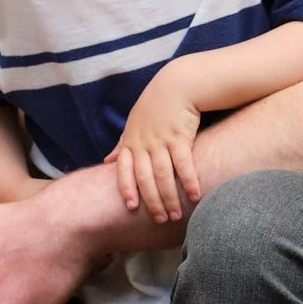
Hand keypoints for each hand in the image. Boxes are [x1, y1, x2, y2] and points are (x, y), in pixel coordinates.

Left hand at [110, 76, 201, 221]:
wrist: (177, 84)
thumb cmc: (156, 105)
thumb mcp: (134, 124)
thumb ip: (122, 144)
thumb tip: (106, 161)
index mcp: (131, 142)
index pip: (123, 171)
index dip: (126, 190)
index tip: (130, 208)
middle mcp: (143, 144)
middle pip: (144, 179)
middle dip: (151, 202)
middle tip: (160, 219)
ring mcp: (161, 141)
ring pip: (162, 175)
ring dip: (169, 197)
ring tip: (176, 215)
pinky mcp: (180, 136)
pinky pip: (184, 164)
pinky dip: (189, 181)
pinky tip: (196, 195)